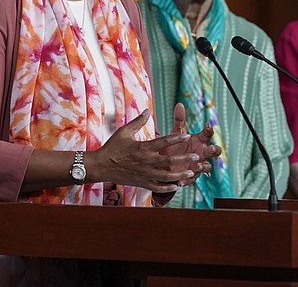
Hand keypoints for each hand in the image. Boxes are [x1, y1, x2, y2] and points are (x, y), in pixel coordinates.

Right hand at [86, 109, 204, 193]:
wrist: (101, 166)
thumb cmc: (112, 147)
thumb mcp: (124, 132)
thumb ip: (138, 121)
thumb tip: (147, 110)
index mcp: (142, 147)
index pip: (163, 142)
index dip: (177, 138)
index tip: (188, 135)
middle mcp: (145, 161)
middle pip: (168, 161)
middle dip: (183, 159)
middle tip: (196, 156)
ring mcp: (144, 174)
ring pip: (166, 176)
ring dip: (179, 175)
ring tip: (191, 172)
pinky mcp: (141, 183)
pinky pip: (157, 187)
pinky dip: (167, 187)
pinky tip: (176, 185)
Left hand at [161, 103, 220, 186]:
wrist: (168, 161)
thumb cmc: (176, 145)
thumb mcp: (176, 133)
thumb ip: (179, 120)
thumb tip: (179, 104)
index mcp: (199, 140)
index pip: (207, 134)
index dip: (209, 130)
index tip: (207, 125)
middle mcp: (201, 152)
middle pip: (214, 151)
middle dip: (214, 150)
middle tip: (211, 148)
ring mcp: (198, 164)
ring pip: (207, 166)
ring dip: (203, 166)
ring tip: (198, 166)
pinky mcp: (191, 176)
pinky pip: (192, 179)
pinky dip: (187, 179)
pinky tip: (181, 180)